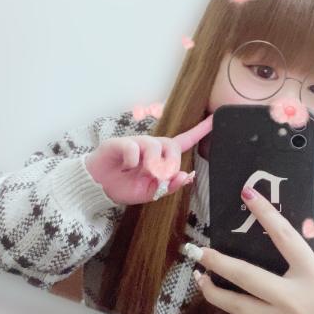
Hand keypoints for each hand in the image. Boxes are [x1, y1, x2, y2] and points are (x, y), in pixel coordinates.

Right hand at [84, 113, 212, 205]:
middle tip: (157, 176)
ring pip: (154, 146)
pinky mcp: (120, 143)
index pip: (184, 141)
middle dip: (169, 164)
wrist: (99, 188)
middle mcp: (151, 146)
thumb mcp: (151, 192)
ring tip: (140, 173)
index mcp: (161, 156)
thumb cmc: (125, 186)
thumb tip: (187, 176)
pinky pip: (134, 148)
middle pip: (172, 145)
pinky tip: (127, 168)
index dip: (199, 131)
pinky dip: (133, 162)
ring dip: (152, 164)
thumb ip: (170, 186)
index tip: (214, 120)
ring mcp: (136, 143)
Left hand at [189, 184, 313, 313]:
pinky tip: (242, 306)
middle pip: (244, 275)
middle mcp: (293, 299)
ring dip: (214, 291)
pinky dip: (243, 311)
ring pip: (236, 305)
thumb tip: (277, 258)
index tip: (248, 195)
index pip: (285, 237)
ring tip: (202, 279)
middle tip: (199, 251)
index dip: (266, 213)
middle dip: (216, 262)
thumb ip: (304, 270)